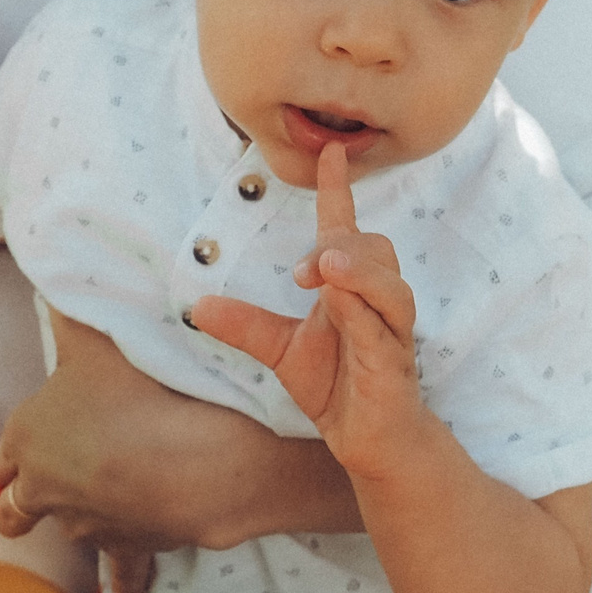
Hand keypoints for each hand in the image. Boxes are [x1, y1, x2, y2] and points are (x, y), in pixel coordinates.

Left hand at [0, 314, 209, 592]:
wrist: (191, 458)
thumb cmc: (136, 389)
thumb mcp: (96, 337)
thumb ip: (70, 315)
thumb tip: (51, 284)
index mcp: (28, 437)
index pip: (0, 459)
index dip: (3, 460)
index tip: (5, 465)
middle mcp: (46, 488)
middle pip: (14, 512)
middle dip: (17, 507)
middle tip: (27, 502)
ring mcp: (86, 525)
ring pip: (68, 534)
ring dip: (78, 523)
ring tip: (101, 510)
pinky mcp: (127, 549)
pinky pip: (121, 570)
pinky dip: (124, 577)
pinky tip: (130, 590)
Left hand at [191, 142, 426, 472]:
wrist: (369, 442)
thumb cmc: (337, 384)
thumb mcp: (279, 349)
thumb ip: (245, 325)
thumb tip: (196, 306)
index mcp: (350, 287)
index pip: (345, 227)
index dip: (337, 189)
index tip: (329, 151)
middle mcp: (376, 301)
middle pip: (374, 248)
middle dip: (341, 244)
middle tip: (302, 269)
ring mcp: (390, 332)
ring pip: (389, 285)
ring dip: (358, 270)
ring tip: (325, 267)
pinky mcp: (395, 364)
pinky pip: (385, 330)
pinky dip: (364, 313)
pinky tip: (341, 306)